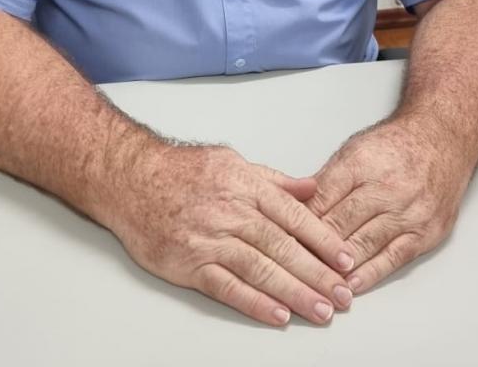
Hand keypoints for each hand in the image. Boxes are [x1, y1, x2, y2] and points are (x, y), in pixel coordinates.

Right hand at [105, 142, 355, 325]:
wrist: (131, 179)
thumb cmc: (181, 170)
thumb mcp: (232, 161)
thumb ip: (273, 179)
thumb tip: (312, 188)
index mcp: (245, 185)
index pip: (294, 215)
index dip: (323, 239)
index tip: (346, 259)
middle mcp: (231, 212)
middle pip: (282, 247)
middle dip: (318, 273)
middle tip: (344, 295)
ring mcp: (209, 239)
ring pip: (260, 269)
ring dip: (295, 293)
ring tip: (321, 310)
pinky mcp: (189, 263)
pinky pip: (227, 286)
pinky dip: (254, 302)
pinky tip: (277, 315)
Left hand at [306, 116, 472, 293]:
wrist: (442, 138)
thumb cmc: (395, 145)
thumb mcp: (354, 150)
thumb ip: (326, 180)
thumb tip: (295, 206)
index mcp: (360, 163)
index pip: (322, 199)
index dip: (299, 222)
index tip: (282, 241)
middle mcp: (385, 188)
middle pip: (340, 223)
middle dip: (314, 248)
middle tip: (291, 266)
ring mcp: (408, 211)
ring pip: (364, 243)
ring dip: (339, 266)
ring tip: (317, 283)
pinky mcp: (426, 231)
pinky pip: (394, 257)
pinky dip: (370, 273)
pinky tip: (352, 284)